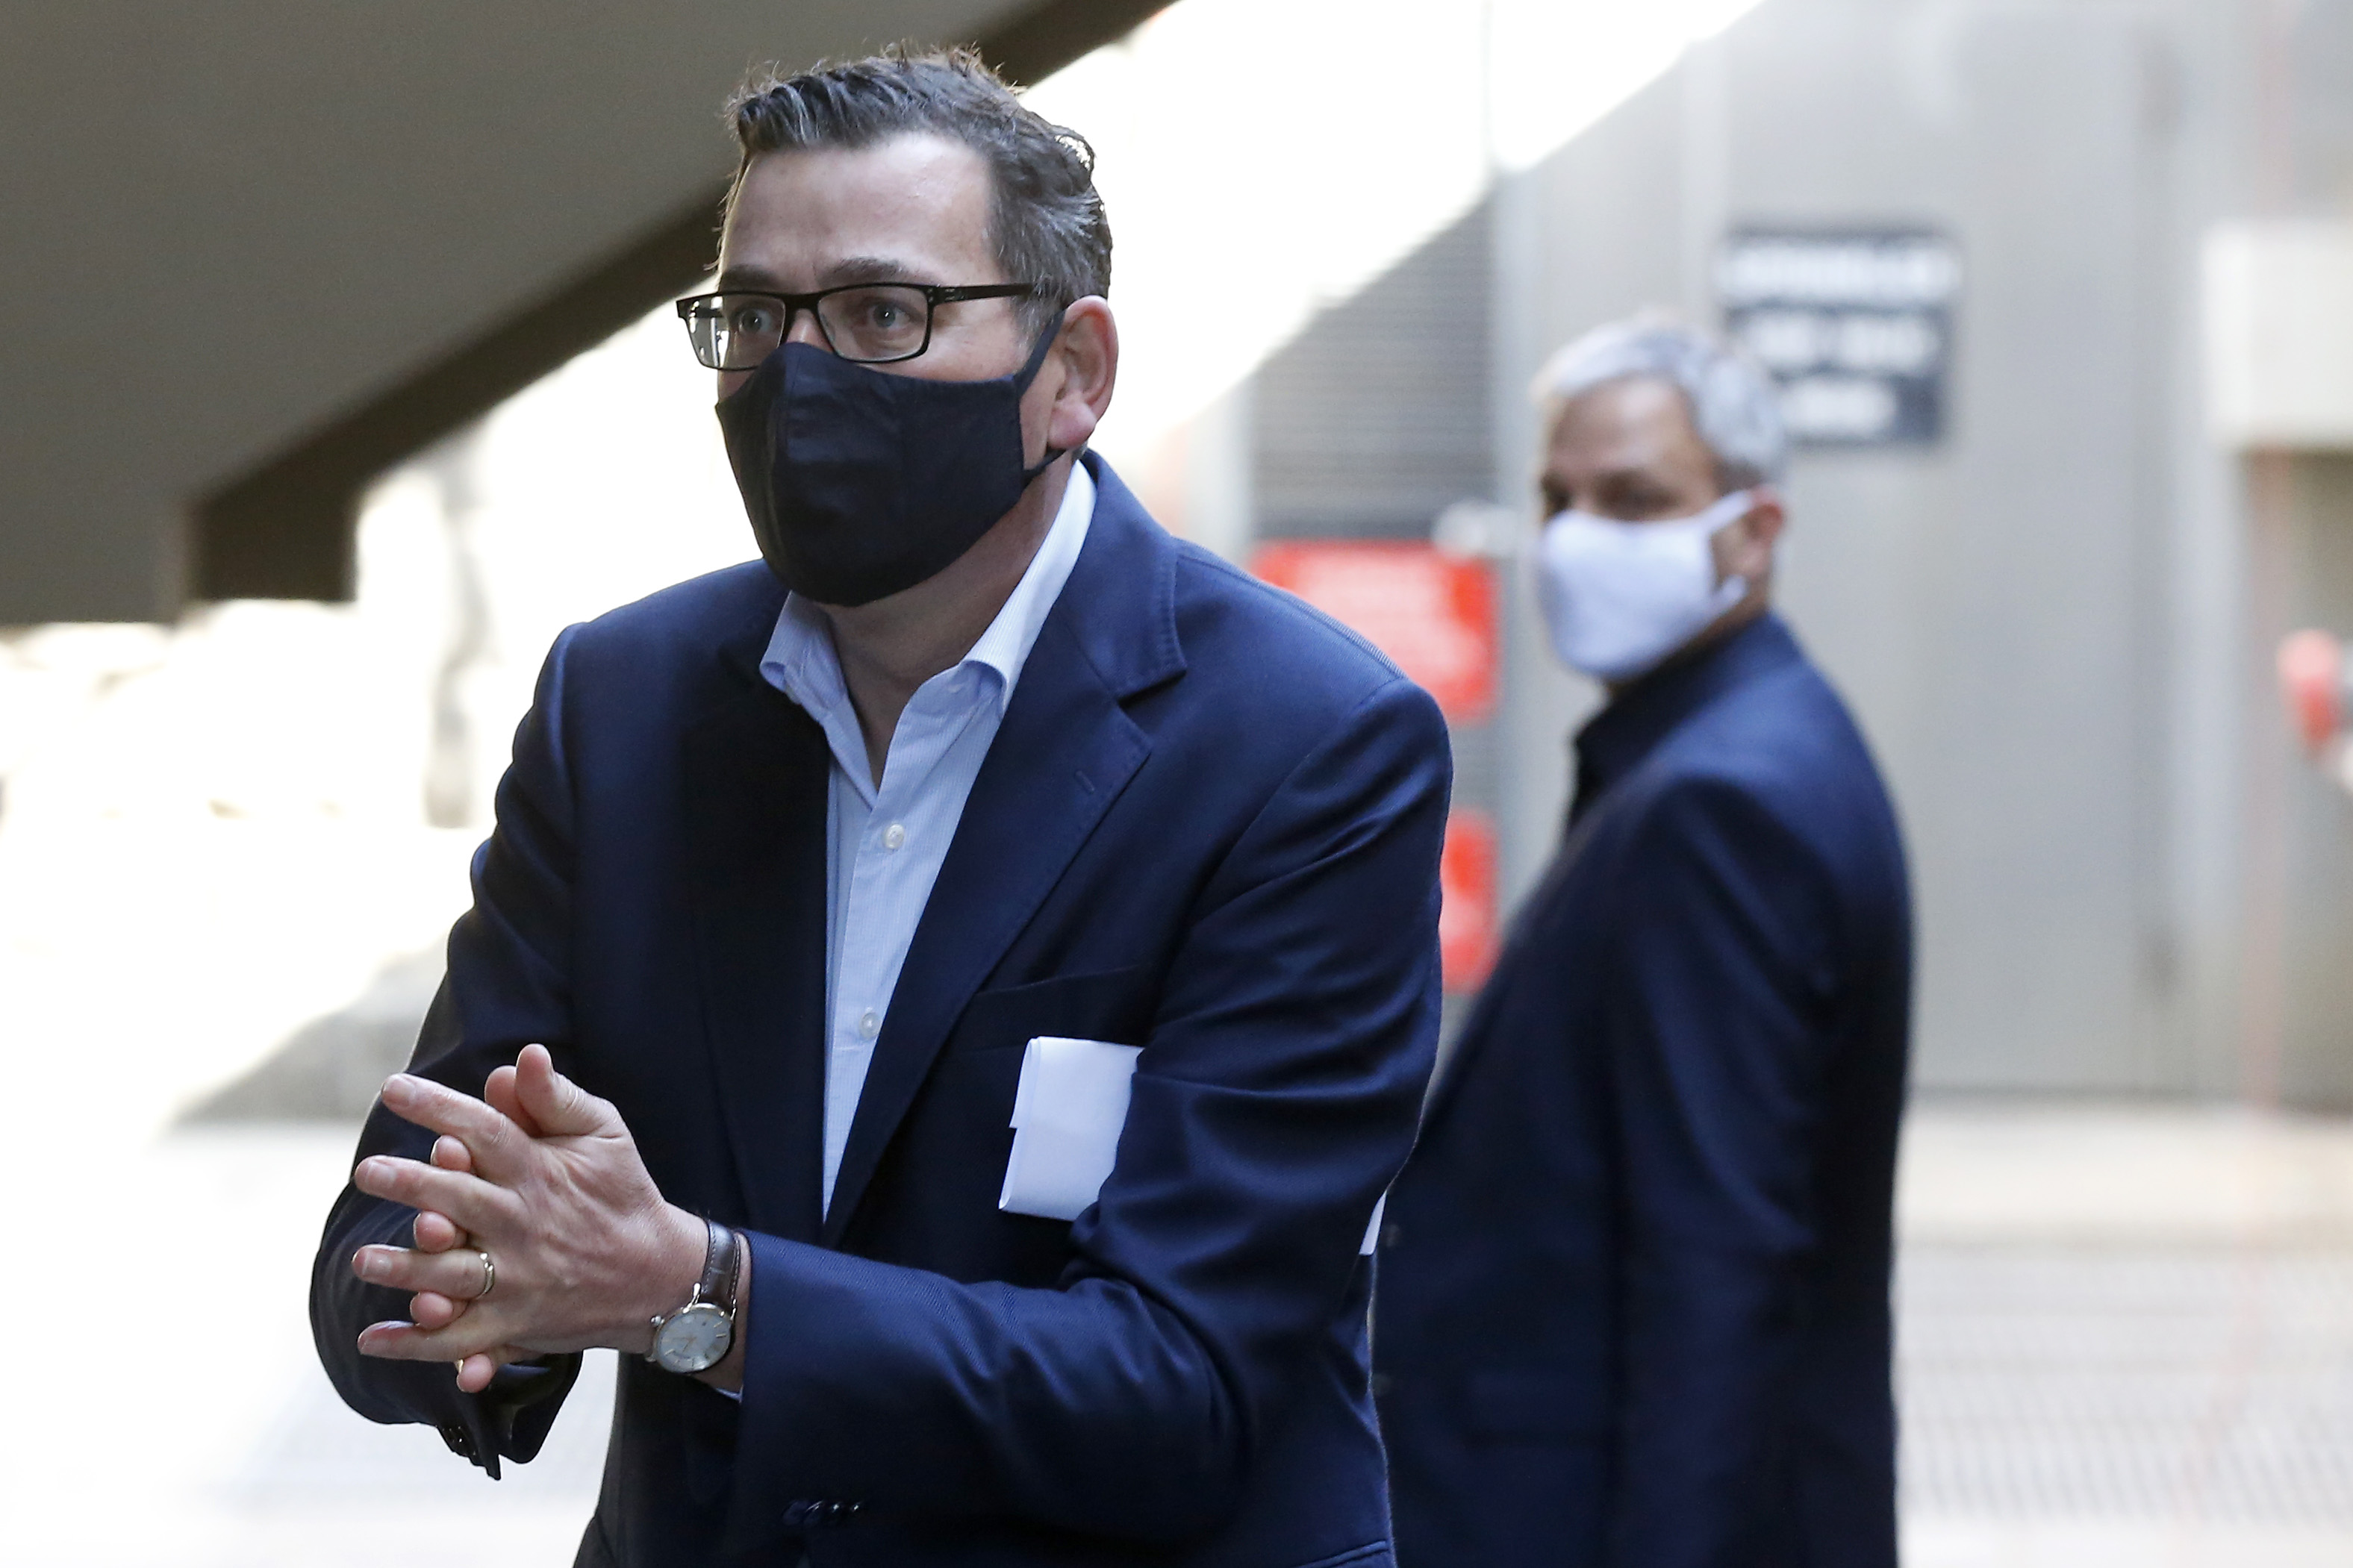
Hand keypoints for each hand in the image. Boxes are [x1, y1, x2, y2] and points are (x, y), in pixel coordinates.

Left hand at [348, 1044, 705, 1392]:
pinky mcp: (514, 1324)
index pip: (486, 1130)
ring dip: (407, 1268)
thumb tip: (523, 1056)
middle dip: (412, 1185)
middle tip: (368, 1170)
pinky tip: (370, 1340)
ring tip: (363, 1259)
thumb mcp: (603, 1133)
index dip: (439, 1107)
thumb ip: (554, 1098)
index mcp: (540, 1172)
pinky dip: (414, 1344)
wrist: (658, 1275)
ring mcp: (518, 1279)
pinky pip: (458, 1340)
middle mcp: (524, 1225)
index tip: (393, 1089)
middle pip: (461, 1199)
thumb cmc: (620, 1192)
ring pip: (453, 1275)